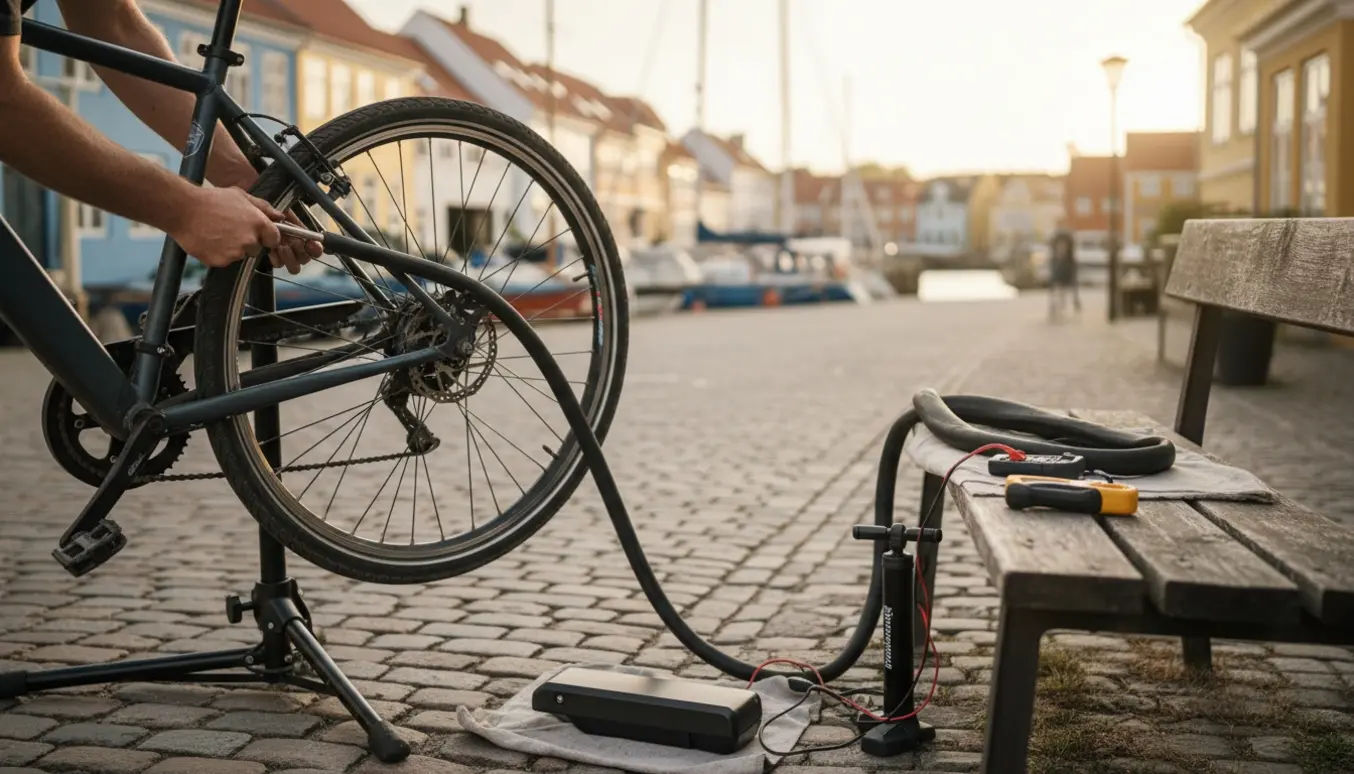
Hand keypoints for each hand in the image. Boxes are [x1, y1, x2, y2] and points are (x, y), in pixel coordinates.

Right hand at [208, 163, 322, 274]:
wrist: (183, 210)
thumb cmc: (211, 200)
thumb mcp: (240, 196)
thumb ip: (263, 207)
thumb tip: (280, 216)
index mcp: (258, 224)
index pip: (274, 239)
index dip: (266, 236)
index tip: (256, 233)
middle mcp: (250, 240)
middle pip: (256, 249)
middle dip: (247, 242)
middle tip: (230, 229)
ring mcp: (235, 253)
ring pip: (240, 255)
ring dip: (232, 248)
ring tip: (218, 233)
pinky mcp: (221, 261)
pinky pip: (225, 261)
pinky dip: (219, 254)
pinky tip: (210, 241)